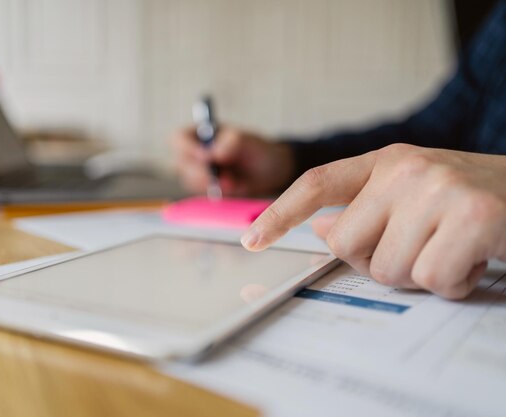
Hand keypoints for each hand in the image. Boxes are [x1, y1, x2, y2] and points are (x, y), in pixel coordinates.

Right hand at [171, 126, 294, 196]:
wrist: (270, 171)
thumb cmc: (256, 149)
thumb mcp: (246, 140)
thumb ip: (229, 143)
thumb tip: (212, 154)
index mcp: (199, 133)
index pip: (178, 139)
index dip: (187, 148)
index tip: (206, 157)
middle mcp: (194, 152)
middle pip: (180, 163)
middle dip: (198, 172)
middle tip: (217, 177)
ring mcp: (198, 172)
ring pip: (189, 180)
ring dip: (209, 184)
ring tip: (232, 181)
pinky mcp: (206, 189)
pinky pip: (202, 193)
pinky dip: (216, 192)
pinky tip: (233, 186)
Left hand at [241, 144, 505, 298]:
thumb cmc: (476, 201)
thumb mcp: (417, 195)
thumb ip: (367, 209)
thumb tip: (320, 230)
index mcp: (388, 162)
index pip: (318, 184)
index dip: (279, 214)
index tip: (251, 240)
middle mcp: (407, 169)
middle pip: (346, 244)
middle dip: (378, 262)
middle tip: (420, 249)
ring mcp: (439, 189)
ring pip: (388, 268)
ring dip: (421, 274)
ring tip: (453, 250)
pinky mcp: (472, 216)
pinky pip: (432, 278)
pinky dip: (454, 282)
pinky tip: (475, 260)